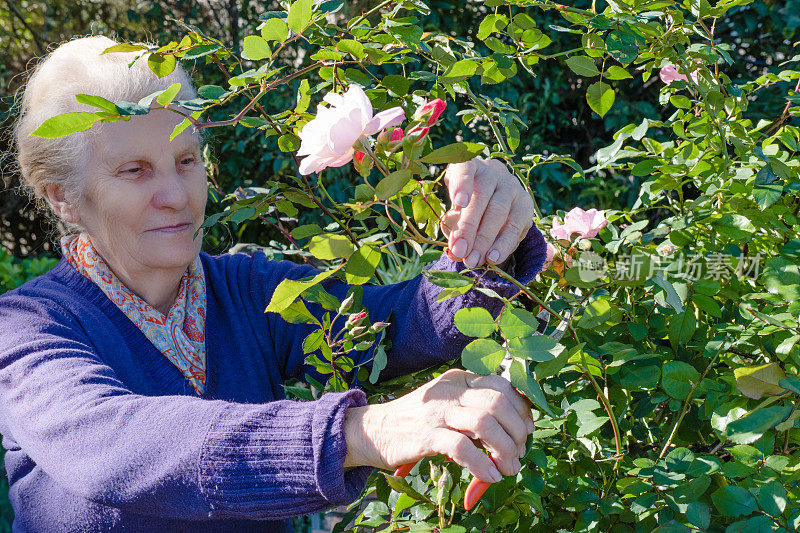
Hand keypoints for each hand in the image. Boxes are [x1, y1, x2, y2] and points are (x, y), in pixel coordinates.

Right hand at [343, 369, 533, 482]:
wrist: (372, 430)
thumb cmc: (417, 423)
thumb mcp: (448, 407)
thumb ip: (475, 411)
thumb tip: (516, 434)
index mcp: (458, 379)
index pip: (502, 385)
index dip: (521, 409)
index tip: (528, 429)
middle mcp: (450, 389)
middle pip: (498, 402)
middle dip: (517, 430)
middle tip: (518, 453)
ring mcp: (437, 411)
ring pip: (485, 422)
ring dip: (505, 449)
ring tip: (507, 468)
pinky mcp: (425, 435)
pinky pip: (462, 448)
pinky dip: (482, 465)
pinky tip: (490, 475)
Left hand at [442, 158, 534, 268]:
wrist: (497, 199)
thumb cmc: (468, 204)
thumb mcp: (456, 210)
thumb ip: (453, 227)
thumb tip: (455, 253)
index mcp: (470, 167)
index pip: (465, 167)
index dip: (461, 183)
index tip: (458, 202)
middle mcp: (492, 172)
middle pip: (481, 195)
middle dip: (468, 227)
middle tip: (459, 251)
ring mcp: (511, 186)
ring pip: (499, 210)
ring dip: (485, 239)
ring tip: (474, 260)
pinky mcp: (525, 203)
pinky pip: (516, 224)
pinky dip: (503, 244)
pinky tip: (494, 258)